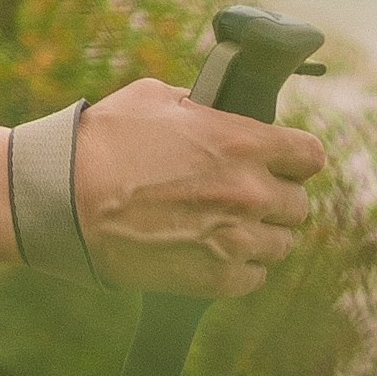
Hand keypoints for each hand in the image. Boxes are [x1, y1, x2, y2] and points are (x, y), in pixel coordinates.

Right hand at [71, 78, 326, 296]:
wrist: (65, 198)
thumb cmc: (104, 140)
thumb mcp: (156, 97)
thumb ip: (204, 106)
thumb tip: (223, 111)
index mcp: (242, 142)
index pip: (311, 156)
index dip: (296, 158)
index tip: (281, 161)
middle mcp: (250, 192)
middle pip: (300, 204)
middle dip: (275, 197)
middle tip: (242, 194)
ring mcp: (237, 239)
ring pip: (282, 244)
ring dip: (260, 234)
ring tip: (223, 225)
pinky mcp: (217, 278)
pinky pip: (256, 277)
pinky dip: (239, 266)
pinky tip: (210, 249)